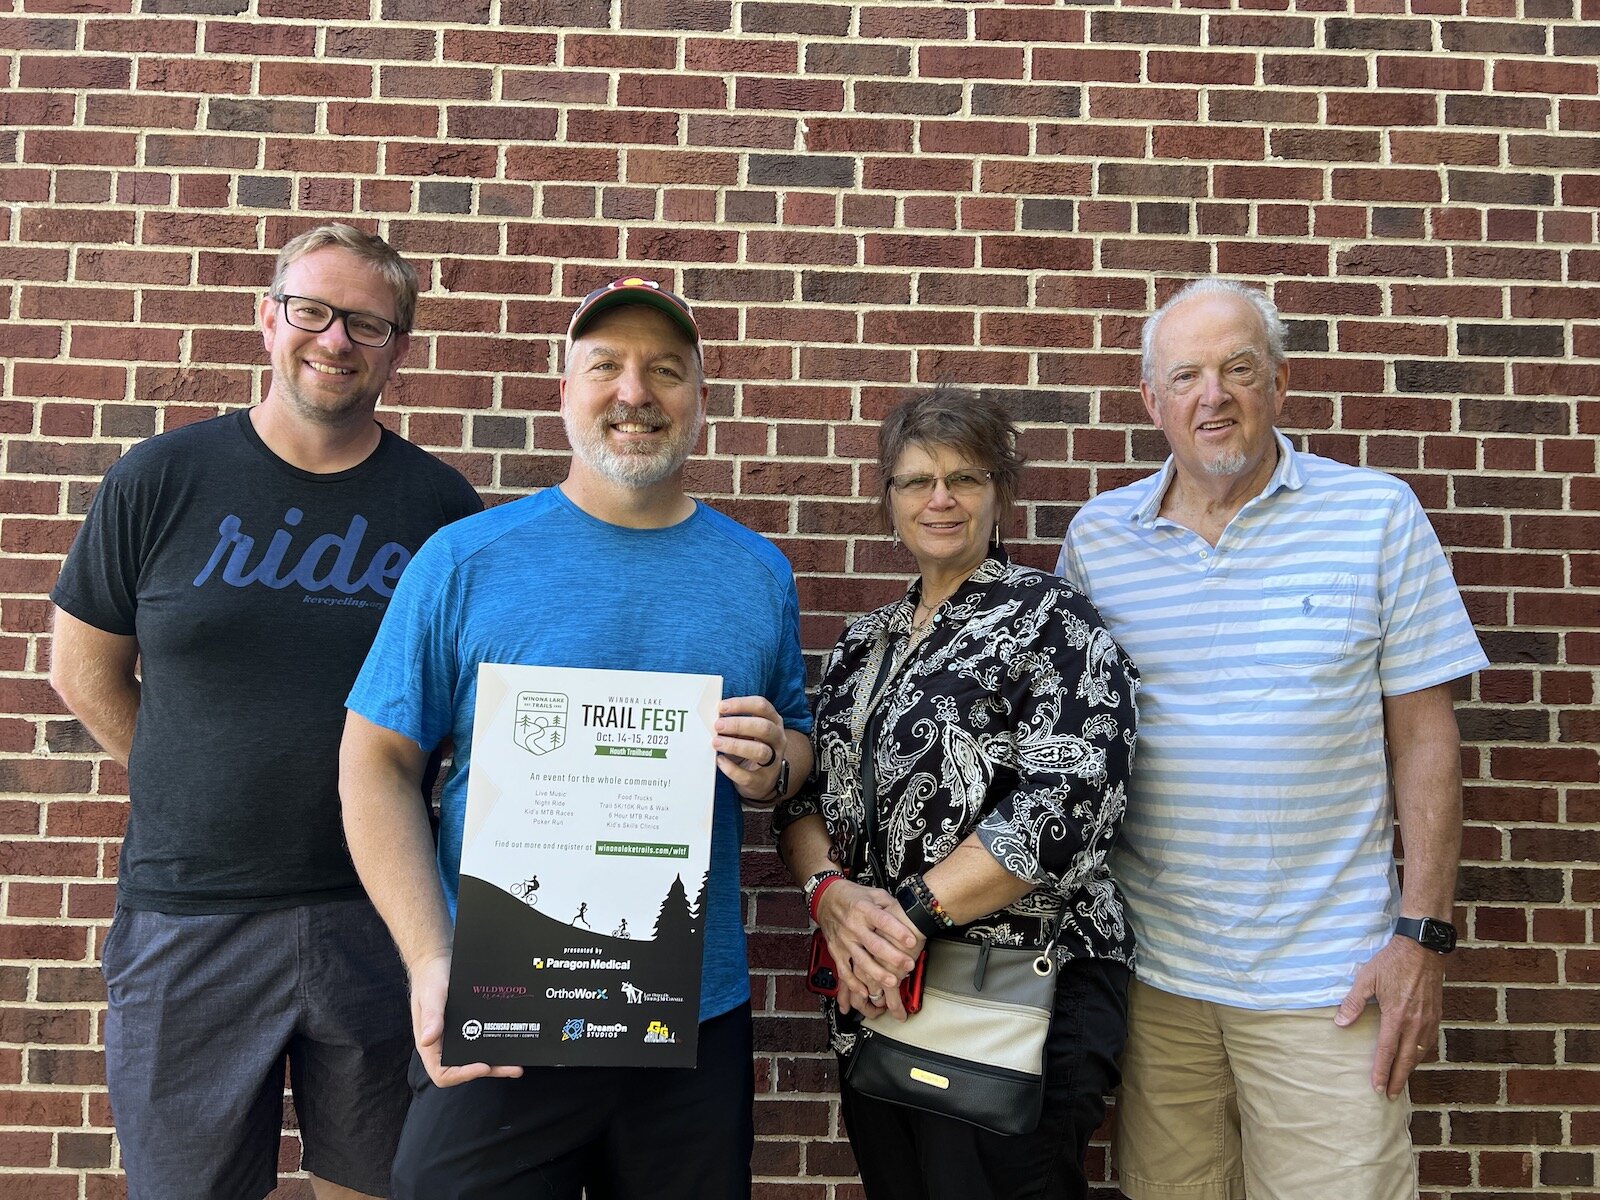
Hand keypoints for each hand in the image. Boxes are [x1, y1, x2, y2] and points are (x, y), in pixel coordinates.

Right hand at [410, 951, 524, 1087]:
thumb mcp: (431, 994)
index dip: (462, 1075)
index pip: (442, 1073)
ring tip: (516, 1064)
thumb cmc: (430, 977)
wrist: (438, 959)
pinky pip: (481, 1041)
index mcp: (430, 1043)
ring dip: (496, 1063)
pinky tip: (509, 1042)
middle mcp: (443, 1044)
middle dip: (489, 1070)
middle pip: (464, 1069)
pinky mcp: (469, 1026)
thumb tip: (427, 1040)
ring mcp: (456, 1037)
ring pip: (475, 1058)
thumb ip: (431, 1016)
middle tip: (513, 1068)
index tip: (482, 1066)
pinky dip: (495, 1045)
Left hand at [714, 695, 785, 800]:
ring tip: (717, 743)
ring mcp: (774, 761)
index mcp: (774, 722)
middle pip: (764, 727)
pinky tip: (720, 761)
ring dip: (735, 745)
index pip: (762, 706)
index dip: (741, 704)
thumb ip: (735, 723)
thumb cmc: (752, 748)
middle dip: (739, 724)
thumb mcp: (748, 732)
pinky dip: (731, 769)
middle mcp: (777, 740)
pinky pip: (748, 776)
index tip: (722, 706)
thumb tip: (715, 717)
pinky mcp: (762, 781)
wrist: (763, 779)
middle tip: (718, 725)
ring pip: (760, 751)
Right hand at [817, 880, 921, 1019]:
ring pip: (861, 960)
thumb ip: (889, 904)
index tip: (912, 941)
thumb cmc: (852, 896)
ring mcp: (844, 940)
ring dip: (877, 973)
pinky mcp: (836, 951)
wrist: (826, 898)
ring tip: (892, 981)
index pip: (882, 920)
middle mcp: (853, 925)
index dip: (897, 931)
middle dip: (893, 957)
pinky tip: (864, 992)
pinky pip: (844, 970)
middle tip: (908, 965)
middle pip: (874, 944)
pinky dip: (853, 983)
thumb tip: (910, 912)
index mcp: (863, 909)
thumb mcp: (873, 893)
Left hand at [1334, 935, 1445, 1098]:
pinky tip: (1415, 1057)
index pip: (1386, 1051)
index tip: (1376, 1087)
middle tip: (1389, 1095)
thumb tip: (1340, 1023)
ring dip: (1409, 1069)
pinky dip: (1421, 1054)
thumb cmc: (1392, 962)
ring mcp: (1428, 1020)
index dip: (1381, 1071)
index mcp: (1396, 1016)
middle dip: (1397, 1079)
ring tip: (1400, 1081)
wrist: (1423, 949)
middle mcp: (1415, 1023)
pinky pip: (1429, 1042)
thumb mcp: (1367, 979)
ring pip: (1419, 1053)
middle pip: (1406, 1059)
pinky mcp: (1436, 1015)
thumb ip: (1353, 1003)